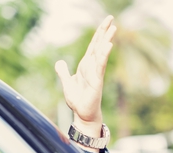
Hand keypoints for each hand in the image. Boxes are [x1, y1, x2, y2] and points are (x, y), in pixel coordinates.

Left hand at [55, 15, 115, 150]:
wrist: (82, 114)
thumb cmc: (78, 100)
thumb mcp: (67, 83)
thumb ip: (63, 72)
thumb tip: (59, 62)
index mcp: (85, 66)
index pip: (93, 47)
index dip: (98, 34)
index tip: (105, 22)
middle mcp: (92, 67)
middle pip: (99, 46)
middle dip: (104, 32)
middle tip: (111, 19)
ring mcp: (95, 74)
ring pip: (101, 54)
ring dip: (106, 41)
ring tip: (113, 29)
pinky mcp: (96, 82)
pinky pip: (99, 66)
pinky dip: (103, 56)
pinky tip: (108, 46)